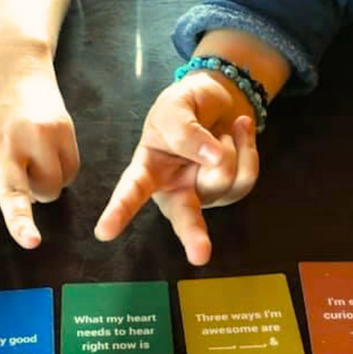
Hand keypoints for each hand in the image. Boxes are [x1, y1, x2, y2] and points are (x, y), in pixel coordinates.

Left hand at [0, 41, 79, 250]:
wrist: (12, 61)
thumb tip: (20, 204)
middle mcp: (2, 147)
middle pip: (14, 194)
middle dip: (21, 222)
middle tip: (31, 243)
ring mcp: (35, 138)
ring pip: (50, 191)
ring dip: (44, 185)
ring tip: (32, 160)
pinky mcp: (62, 130)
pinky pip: (70, 173)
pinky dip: (61, 169)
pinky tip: (48, 149)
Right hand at [95, 72, 259, 265]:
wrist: (219, 97)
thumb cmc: (185, 106)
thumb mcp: (175, 106)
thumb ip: (185, 130)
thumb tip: (213, 158)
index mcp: (149, 171)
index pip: (132, 191)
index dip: (119, 211)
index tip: (105, 232)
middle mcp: (174, 190)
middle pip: (185, 217)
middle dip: (194, 235)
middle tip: (200, 255)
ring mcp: (203, 194)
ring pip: (223, 180)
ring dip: (229, 147)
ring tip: (220, 129)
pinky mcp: (230, 193)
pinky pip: (246, 175)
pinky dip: (248, 145)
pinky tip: (239, 129)